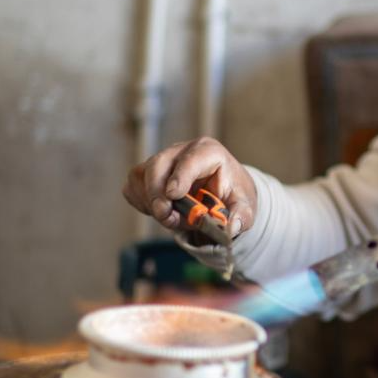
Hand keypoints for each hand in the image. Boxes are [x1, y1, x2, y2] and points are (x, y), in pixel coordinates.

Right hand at [122, 137, 257, 236]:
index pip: (190, 159)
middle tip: (167, 217)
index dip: (180, 176)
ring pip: (141, 175)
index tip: (173, 195)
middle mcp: (182, 151)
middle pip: (158, 164)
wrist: (222, 194)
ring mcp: (163, 160)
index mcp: (209, 152)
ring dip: (149, 201)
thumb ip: (242, 216)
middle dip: (158, 194)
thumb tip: (232, 227)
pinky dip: (141, 203)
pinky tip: (160, 212)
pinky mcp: (148, 173)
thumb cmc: (233, 195)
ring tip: (171, 218)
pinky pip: (133, 186)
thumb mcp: (245, 207)